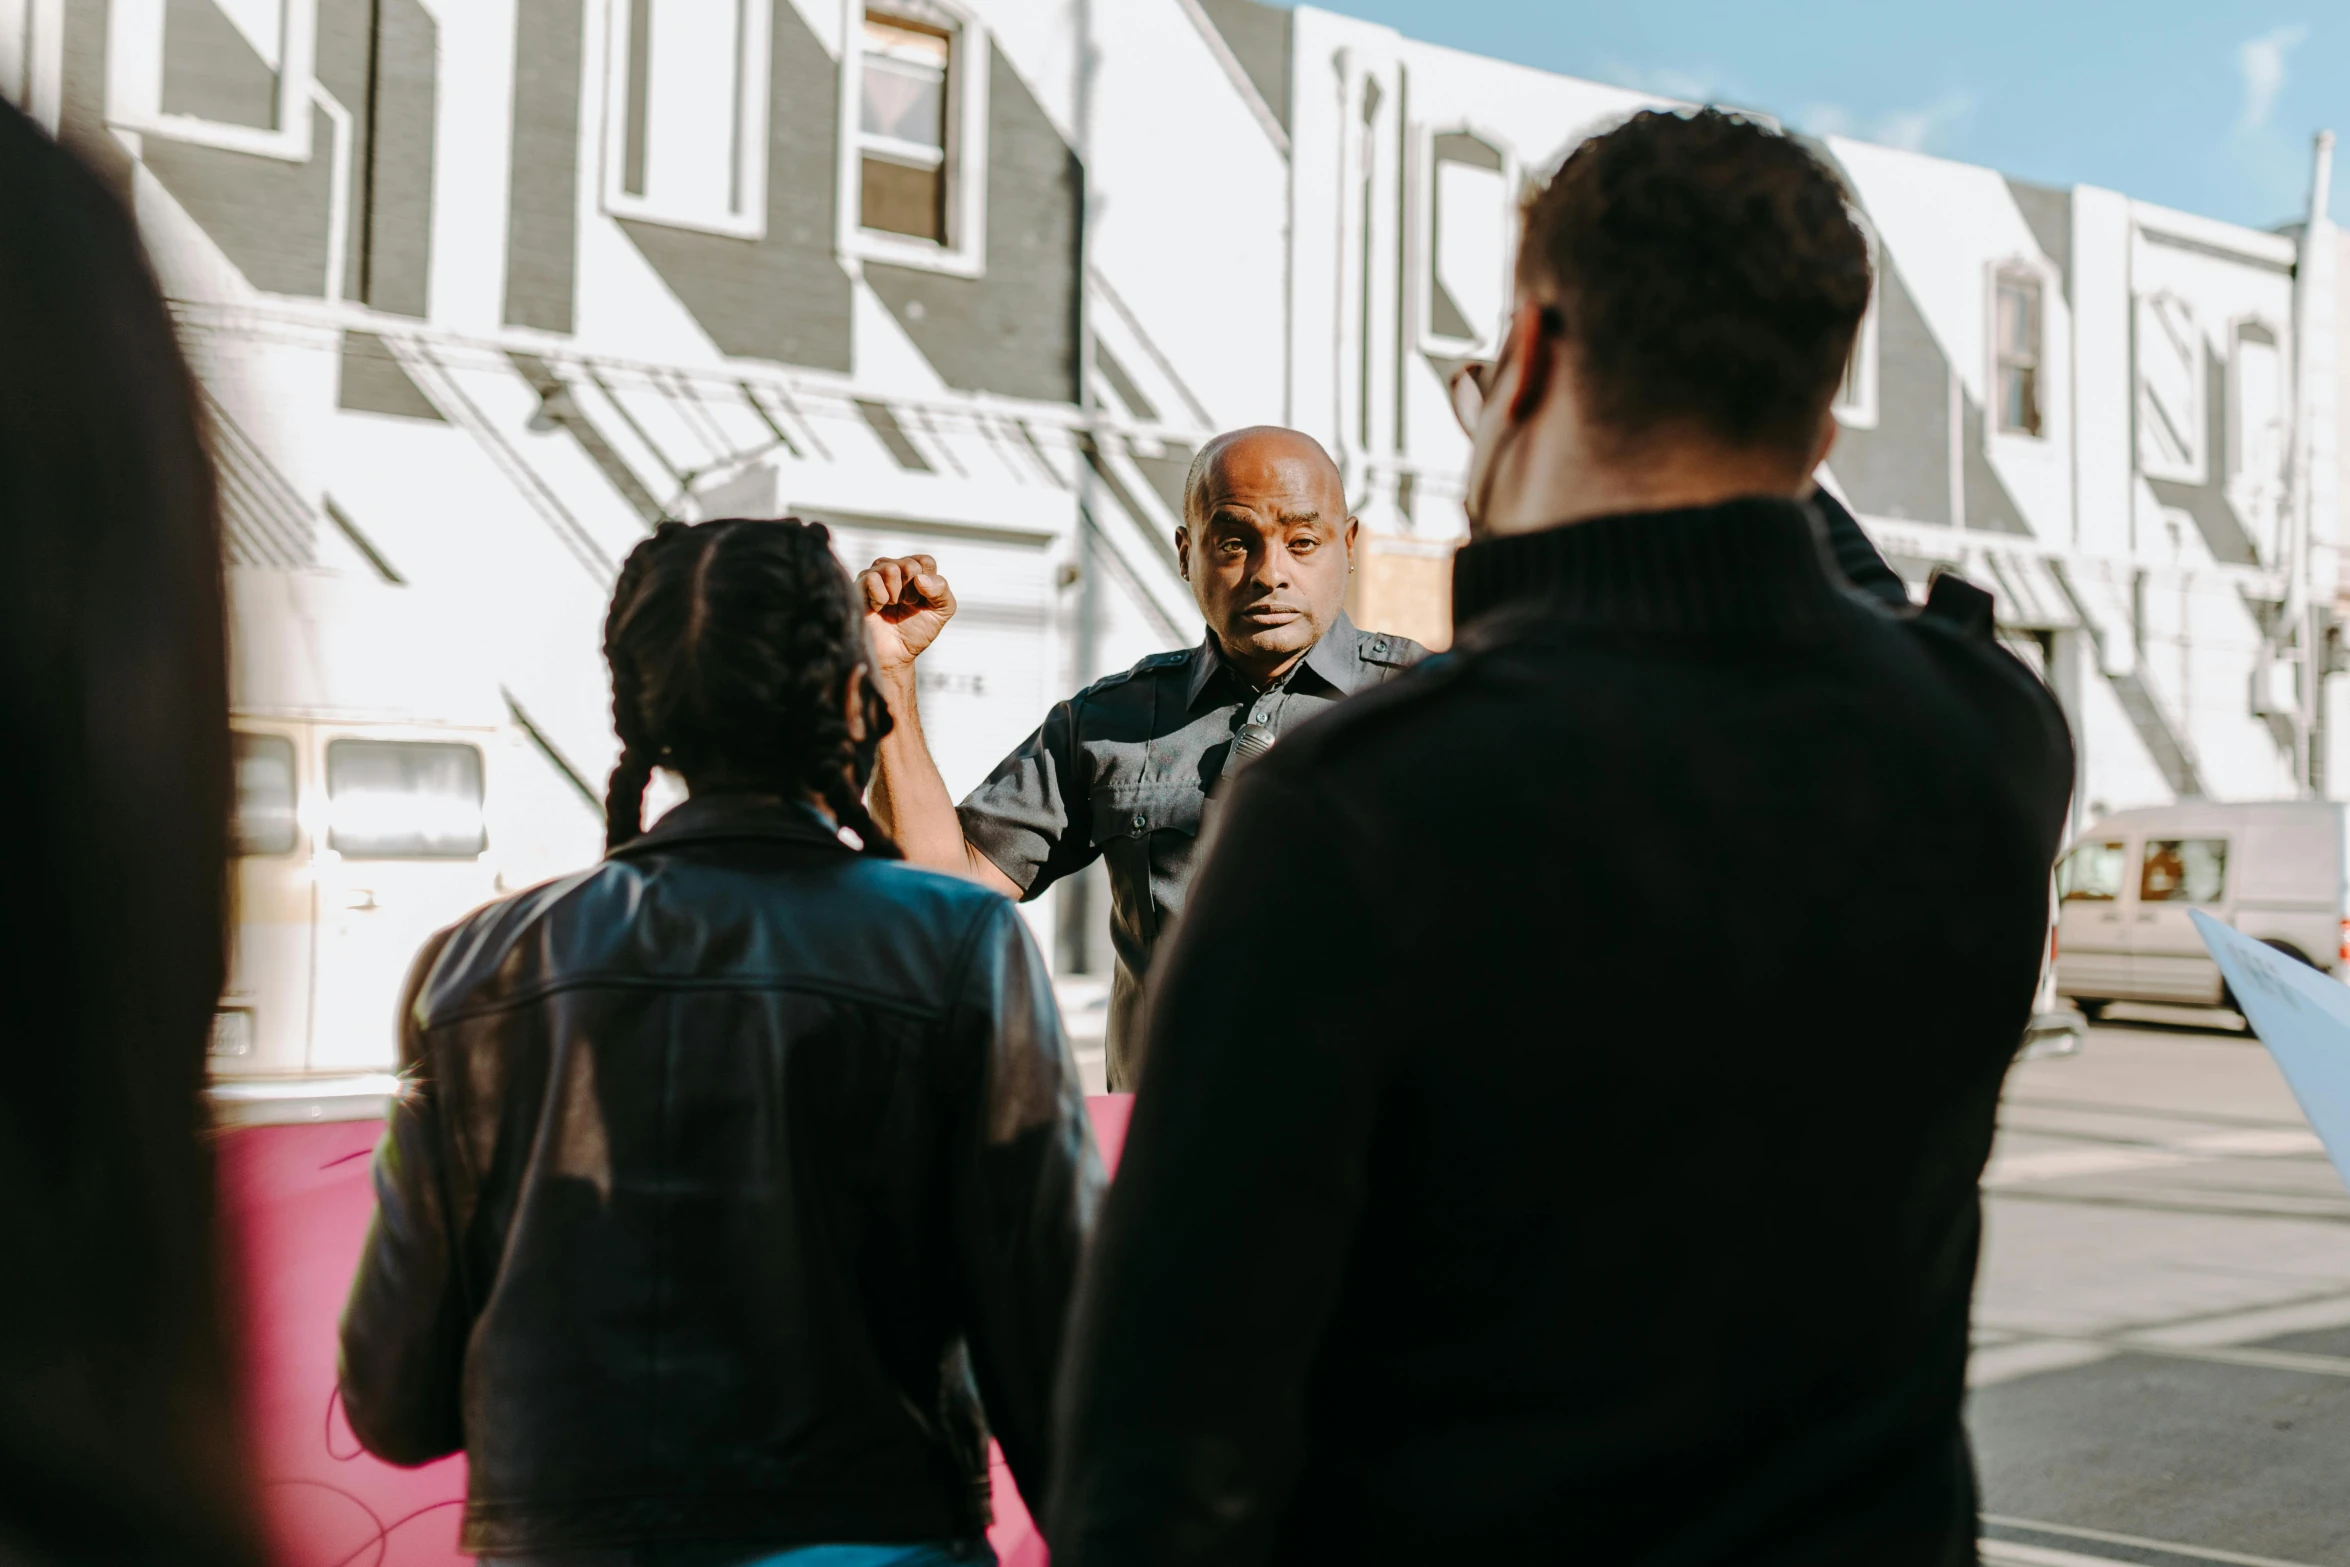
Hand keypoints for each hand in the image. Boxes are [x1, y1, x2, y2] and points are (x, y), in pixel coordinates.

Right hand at [858, 554, 956, 676]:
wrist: (895, 654)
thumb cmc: (917, 630)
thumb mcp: (942, 611)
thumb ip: (942, 591)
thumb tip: (920, 579)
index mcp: (916, 571)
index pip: (925, 561)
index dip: (928, 583)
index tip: (923, 600)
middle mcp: (895, 569)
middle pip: (909, 565)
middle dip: (912, 590)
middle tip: (906, 605)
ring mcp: (876, 575)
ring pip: (890, 568)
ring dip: (896, 593)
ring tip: (892, 605)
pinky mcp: (859, 585)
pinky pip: (871, 578)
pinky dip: (879, 596)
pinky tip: (878, 607)